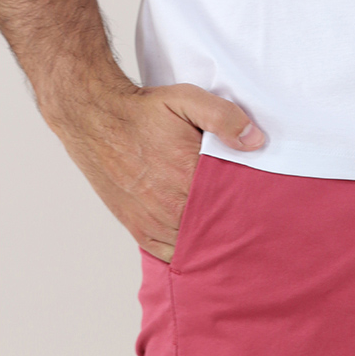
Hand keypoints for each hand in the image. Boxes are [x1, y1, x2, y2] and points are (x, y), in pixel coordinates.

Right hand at [44, 79, 264, 261]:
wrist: (94, 119)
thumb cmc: (142, 111)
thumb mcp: (186, 100)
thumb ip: (224, 118)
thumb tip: (256, 141)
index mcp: (189, 178)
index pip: (234, 207)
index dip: (249, 209)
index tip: (260, 207)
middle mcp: (173, 208)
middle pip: (218, 231)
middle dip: (233, 228)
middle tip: (250, 226)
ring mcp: (156, 224)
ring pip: (196, 247)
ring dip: (212, 243)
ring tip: (228, 235)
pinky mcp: (141, 232)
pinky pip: (173, 256)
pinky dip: (188, 253)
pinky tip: (200, 244)